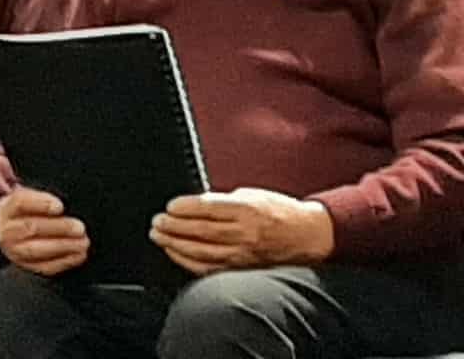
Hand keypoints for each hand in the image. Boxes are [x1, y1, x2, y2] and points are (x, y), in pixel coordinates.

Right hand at [0, 189, 87, 275]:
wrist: (10, 232)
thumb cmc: (28, 211)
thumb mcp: (31, 198)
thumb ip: (46, 200)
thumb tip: (68, 207)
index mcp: (8, 208)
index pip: (21, 202)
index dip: (41, 203)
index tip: (60, 206)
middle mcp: (8, 230)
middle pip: (31, 227)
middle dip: (58, 228)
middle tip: (80, 228)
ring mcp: (14, 251)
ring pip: (36, 250)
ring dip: (63, 246)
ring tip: (83, 243)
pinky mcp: (25, 266)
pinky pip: (44, 266)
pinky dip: (64, 262)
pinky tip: (78, 255)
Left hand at [150, 188, 333, 276]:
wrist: (307, 235)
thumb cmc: (279, 211)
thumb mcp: (254, 194)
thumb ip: (226, 200)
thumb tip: (195, 204)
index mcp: (247, 209)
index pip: (208, 208)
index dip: (185, 207)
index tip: (169, 206)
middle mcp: (244, 232)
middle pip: (200, 231)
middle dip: (173, 226)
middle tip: (157, 221)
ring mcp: (242, 253)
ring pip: (200, 251)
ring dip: (175, 243)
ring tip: (159, 236)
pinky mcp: (240, 268)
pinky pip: (208, 267)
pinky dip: (187, 261)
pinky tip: (175, 252)